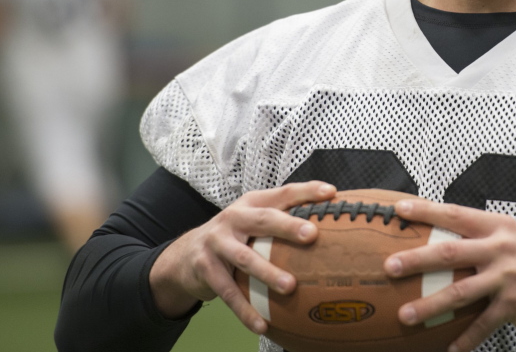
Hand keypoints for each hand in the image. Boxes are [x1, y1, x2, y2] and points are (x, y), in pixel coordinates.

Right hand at [149, 181, 335, 334]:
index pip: (283, 193)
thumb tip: (329, 227)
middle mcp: (234, 218)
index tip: (331, 193)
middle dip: (288, 226)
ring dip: (268, 273)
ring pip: (245, 258)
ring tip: (290, 287)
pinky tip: (262, 324)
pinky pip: (229, 292)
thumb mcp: (253, 221)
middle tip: (312, 235)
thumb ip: (282, 219)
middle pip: (263, 219)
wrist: (184, 256)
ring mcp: (217, 242)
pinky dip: (245, 310)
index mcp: (252, 203)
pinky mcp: (206, 269)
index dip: (307, 191)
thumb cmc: (234, 237)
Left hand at [383, 199, 515, 351]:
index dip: (427, 210)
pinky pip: (482, 324)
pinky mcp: (514, 305)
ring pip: (460, 291)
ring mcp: (508, 276)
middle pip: (451, 251)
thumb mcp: (512, 242)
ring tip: (406, 315)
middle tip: (390, 266)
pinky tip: (449, 349)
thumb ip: (482, 238)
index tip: (399, 209)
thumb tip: (439, 237)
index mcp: (498, 227)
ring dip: (430, 305)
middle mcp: (502, 248)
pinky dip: (464, 339)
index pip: (457, 214)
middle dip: (417, 259)